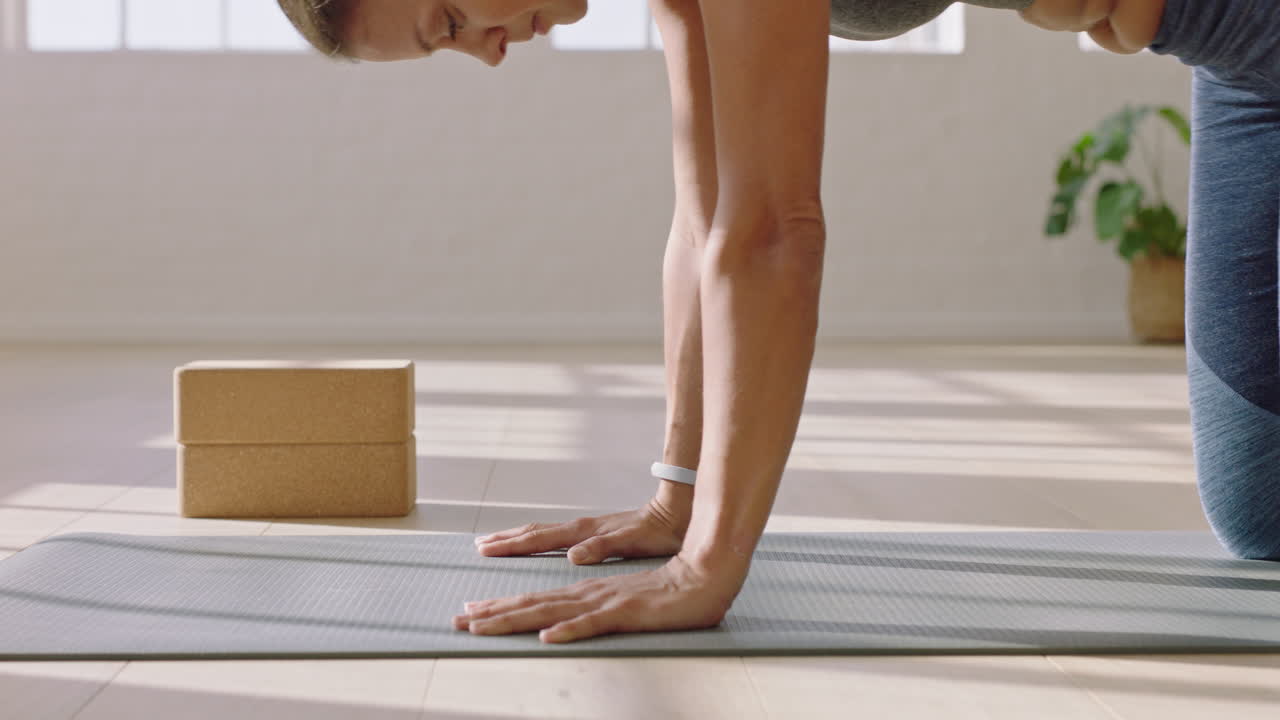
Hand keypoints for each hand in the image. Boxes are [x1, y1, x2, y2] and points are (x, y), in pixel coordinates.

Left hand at [452, 551, 744, 642]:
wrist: (706, 574)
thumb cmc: (669, 591)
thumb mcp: (626, 605)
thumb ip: (597, 612)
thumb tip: (565, 625)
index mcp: (588, 591)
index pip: (537, 599)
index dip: (502, 607)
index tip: (472, 615)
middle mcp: (589, 592)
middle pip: (534, 602)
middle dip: (494, 613)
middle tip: (459, 621)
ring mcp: (606, 600)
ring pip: (553, 611)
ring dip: (517, 618)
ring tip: (484, 627)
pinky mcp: (627, 612)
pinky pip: (595, 623)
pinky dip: (571, 630)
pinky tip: (550, 637)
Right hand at [473, 496, 689, 564]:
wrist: (677, 512)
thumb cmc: (658, 531)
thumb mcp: (632, 542)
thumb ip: (602, 547)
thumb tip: (573, 555)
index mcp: (584, 533)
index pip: (539, 539)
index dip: (511, 546)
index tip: (485, 549)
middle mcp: (581, 528)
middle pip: (535, 532)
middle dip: (505, 540)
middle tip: (478, 546)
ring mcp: (586, 529)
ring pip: (543, 532)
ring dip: (518, 538)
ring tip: (496, 542)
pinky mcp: (595, 532)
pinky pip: (556, 536)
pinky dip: (538, 540)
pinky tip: (536, 546)